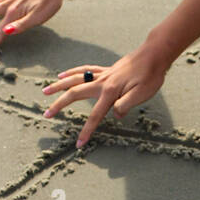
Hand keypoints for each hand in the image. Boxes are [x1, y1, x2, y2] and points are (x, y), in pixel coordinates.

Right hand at [42, 42, 170, 147]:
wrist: (154, 55)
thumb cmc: (151, 75)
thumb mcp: (142, 94)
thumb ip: (126, 105)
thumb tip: (114, 115)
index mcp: (110, 92)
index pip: (96, 115)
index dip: (87, 130)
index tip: (78, 144)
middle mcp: (102, 82)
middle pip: (75, 94)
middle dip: (59, 105)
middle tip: (47, 114)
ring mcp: (102, 74)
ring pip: (75, 79)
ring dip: (59, 86)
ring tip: (45, 91)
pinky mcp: (106, 70)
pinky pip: (84, 70)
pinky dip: (71, 73)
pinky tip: (62, 75)